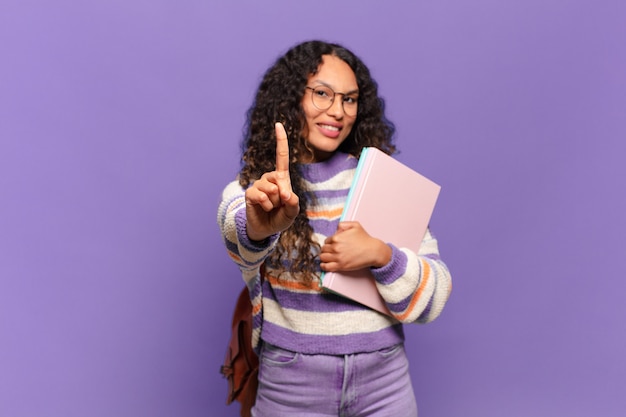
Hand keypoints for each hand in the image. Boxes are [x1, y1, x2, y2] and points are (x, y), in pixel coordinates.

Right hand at [245, 123, 299, 240]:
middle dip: (283, 195)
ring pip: (270, 188)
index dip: (280, 141)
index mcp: (281, 178)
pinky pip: (259, 195)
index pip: (281, 156)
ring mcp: (258, 185)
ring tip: (272, 207)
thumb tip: (285, 193)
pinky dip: (266, 204)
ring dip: (274, 202)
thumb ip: (293, 202)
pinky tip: (265, 208)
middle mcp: (269, 178)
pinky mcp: (249, 193)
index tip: (278, 124)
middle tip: (280, 204)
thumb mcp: (293, 211)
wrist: (266, 229)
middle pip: (279, 178)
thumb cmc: (280, 217)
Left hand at [320, 221, 391, 271]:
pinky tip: (325, 264)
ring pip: (323, 258)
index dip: (329, 243)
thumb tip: (336, 230)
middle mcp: (336, 247)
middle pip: (323, 249)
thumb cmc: (365, 239)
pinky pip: (326, 267)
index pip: (326, 241)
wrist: (373, 251)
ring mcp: (338, 257)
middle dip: (326, 250)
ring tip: (328, 257)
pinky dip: (324, 266)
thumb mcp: (355, 225)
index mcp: (337, 238)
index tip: (333, 245)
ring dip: (324, 257)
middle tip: (330, 251)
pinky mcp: (341, 266)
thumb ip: (343, 224)